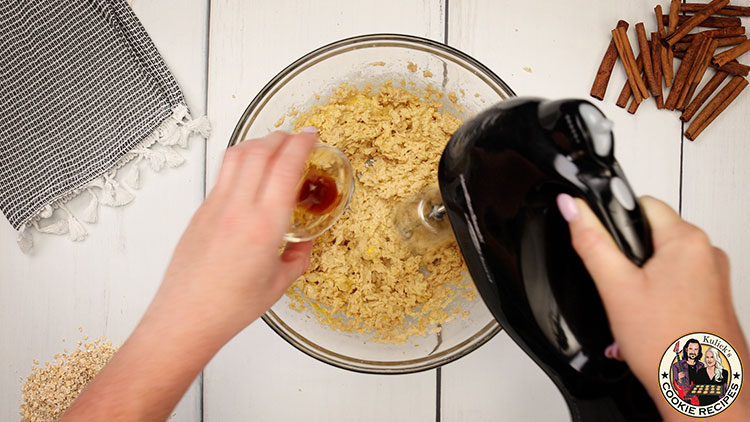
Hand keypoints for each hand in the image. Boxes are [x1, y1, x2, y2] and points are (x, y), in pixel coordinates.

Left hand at [152, 131, 316, 338]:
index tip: (312, 136)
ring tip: (273, 146)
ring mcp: (215, 206)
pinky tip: (250, 172)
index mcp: (264, 226)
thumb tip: (304, 244)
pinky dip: (241, 161)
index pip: (285, 166)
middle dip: (282, 136)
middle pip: (260, 151)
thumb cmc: (227, 307)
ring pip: (237, 155)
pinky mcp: (200, 211)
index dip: (301, 144)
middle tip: (297, 137)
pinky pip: (223, 174)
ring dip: (258, 143)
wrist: (186, 317)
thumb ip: (297, 258)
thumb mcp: (278, 285)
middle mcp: (238, 209)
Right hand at [557, 194, 748, 419]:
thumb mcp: (615, 287)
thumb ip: (591, 241)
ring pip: (663, 259)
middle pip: (652, 233)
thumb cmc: (669, 344)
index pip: (642, 203)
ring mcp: (715, 276)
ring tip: (636, 307)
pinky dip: (659, 293)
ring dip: (643, 277)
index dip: (615, 221)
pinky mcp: (714, 296)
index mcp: (688, 240)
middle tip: (620, 285)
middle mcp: (708, 253)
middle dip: (628, 255)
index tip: (606, 243)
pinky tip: (650, 317)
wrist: (699, 390)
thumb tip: (572, 208)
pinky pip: (678, 280)